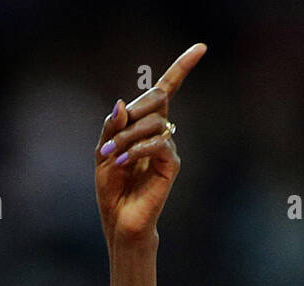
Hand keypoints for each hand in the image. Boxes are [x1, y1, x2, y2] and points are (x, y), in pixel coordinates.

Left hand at [95, 43, 205, 245]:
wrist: (119, 219)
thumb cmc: (112, 188)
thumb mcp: (103, 153)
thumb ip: (111, 128)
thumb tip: (120, 103)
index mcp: (144, 125)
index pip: (165, 91)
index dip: (182, 68)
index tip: (201, 48)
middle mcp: (160, 132)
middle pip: (157, 100)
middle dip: (132, 115)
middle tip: (109, 144)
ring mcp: (168, 147)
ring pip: (155, 122)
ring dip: (128, 137)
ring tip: (112, 157)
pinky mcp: (171, 164)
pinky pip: (160, 143)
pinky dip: (139, 149)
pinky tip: (125, 162)